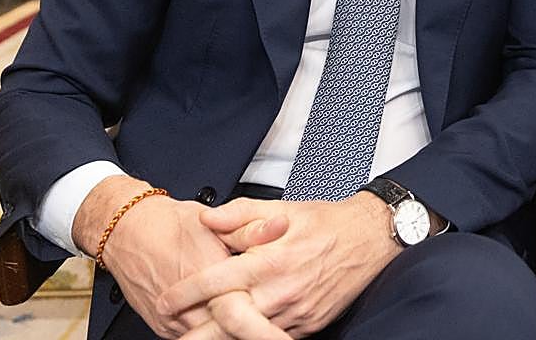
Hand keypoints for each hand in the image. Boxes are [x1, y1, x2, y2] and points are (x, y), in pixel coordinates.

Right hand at [71, 176, 284, 338]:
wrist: (128, 234)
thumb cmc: (171, 225)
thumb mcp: (216, 222)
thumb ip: (252, 230)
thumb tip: (281, 226)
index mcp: (211, 283)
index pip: (245, 319)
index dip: (267, 333)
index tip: (284, 338)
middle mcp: (193, 310)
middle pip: (230, 335)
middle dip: (256, 335)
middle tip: (279, 335)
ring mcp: (178, 324)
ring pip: (213, 339)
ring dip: (233, 334)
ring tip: (260, 328)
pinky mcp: (166, 330)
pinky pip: (195, 338)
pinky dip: (214, 333)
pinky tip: (229, 325)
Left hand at [158, 192, 402, 338]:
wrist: (370, 239)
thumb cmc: (326, 223)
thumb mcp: (282, 208)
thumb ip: (240, 214)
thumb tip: (206, 219)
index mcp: (269, 260)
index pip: (216, 281)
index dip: (185, 293)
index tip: (165, 300)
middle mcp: (280, 291)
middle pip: (227, 322)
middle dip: (197, 333)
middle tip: (176, 334)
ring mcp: (296, 313)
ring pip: (250, 336)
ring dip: (225, 338)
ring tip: (199, 338)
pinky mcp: (309, 325)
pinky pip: (274, 338)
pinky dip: (254, 338)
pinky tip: (240, 336)